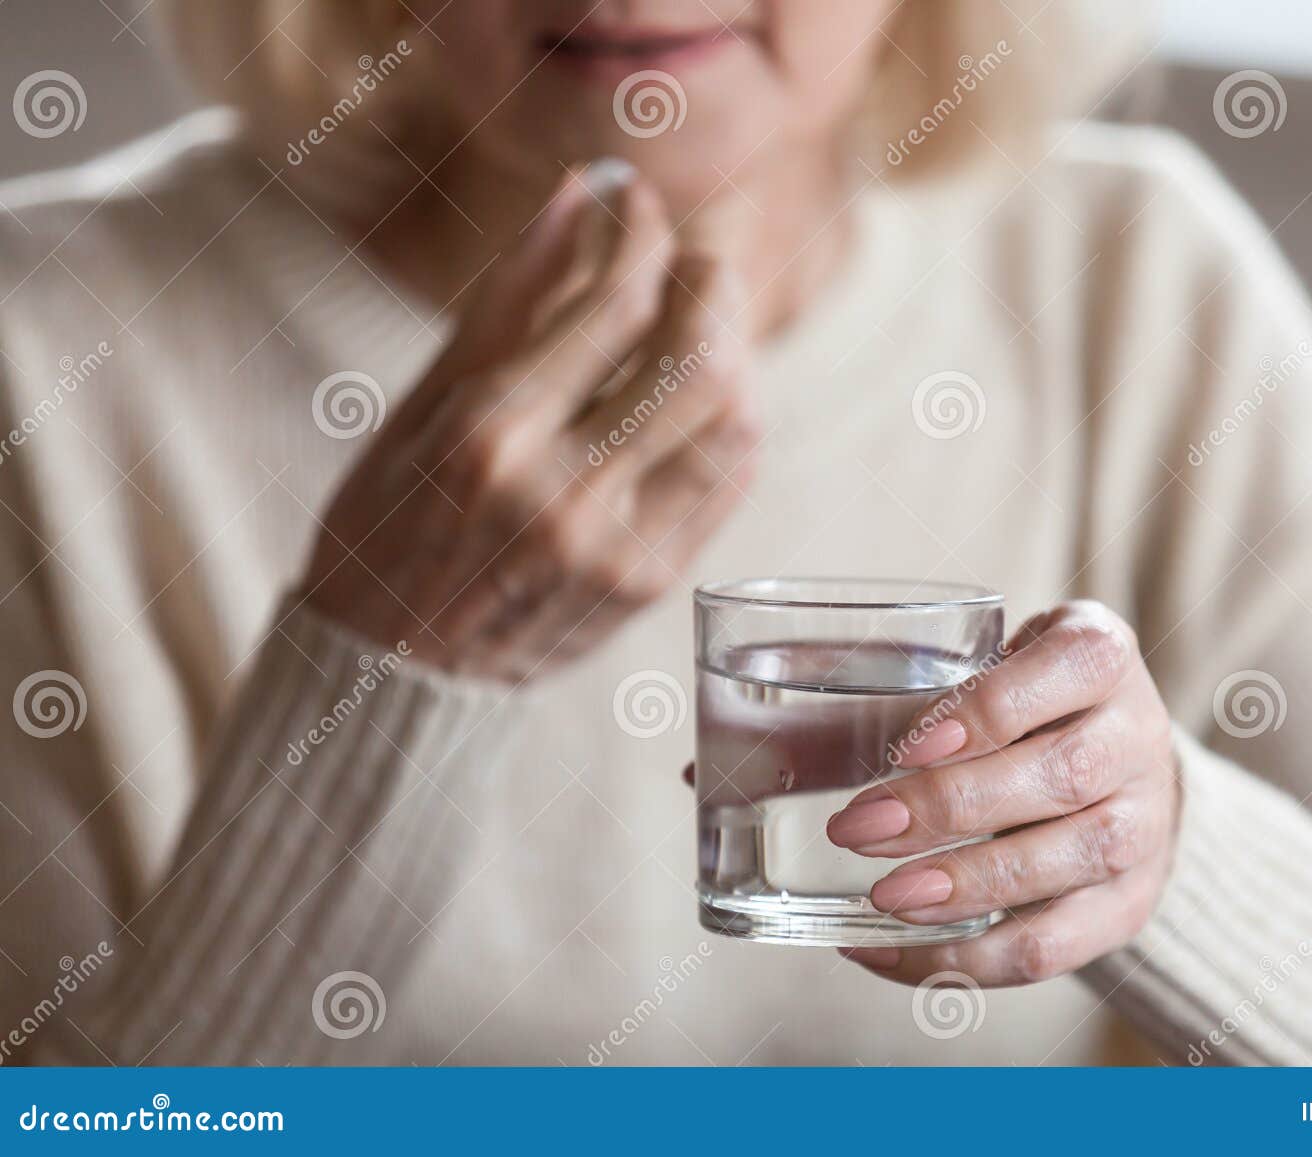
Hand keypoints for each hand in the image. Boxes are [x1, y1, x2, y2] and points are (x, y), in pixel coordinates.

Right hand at [300, 165, 757, 680]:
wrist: (395, 666)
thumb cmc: (391, 524)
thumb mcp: (425, 402)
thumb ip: (512, 299)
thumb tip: (581, 193)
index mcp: (491, 437)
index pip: (616, 304)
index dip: (644, 233)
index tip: (639, 202)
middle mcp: (563, 494)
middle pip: (699, 358)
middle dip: (711, 285)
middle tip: (690, 262)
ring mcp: (617, 547)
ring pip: (734, 419)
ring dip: (735, 352)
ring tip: (701, 326)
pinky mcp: (653, 583)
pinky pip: (730, 480)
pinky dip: (732, 417)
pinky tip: (703, 394)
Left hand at [827, 601, 1180, 985]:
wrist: (1120, 759)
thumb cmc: (1021, 702)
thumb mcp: (980, 666)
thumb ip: (893, 697)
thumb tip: (742, 760)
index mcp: (1099, 655)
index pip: (1056, 677)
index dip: (980, 714)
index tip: (905, 747)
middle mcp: (1137, 738)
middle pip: (1058, 777)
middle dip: (950, 808)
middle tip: (859, 829)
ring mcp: (1145, 826)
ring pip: (1065, 863)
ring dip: (966, 887)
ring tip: (884, 898)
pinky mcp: (1127, 904)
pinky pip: (1055, 946)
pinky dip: (970, 961)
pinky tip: (895, 951)